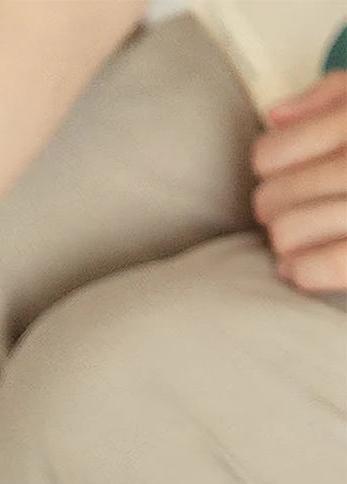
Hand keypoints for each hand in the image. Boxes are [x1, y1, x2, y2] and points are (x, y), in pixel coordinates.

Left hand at [252, 71, 346, 292]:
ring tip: (299, 237)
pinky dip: (304, 270)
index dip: (271, 166)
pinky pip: (331, 265)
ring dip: (287, 241)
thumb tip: (278, 117)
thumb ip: (331, 97)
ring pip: (288, 234)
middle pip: (271, 200)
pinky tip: (299, 268)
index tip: (285, 169)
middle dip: (275, 208)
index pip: (269, 156)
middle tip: (294, 208)